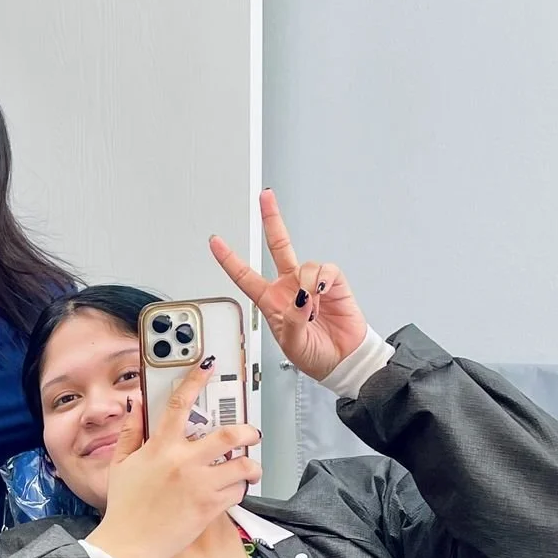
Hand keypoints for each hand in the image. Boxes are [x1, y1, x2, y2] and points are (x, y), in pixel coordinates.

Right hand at [85, 383, 262, 557]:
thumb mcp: (120, 464)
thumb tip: (137, 405)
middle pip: (230, 435)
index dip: (196, 381)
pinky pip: (238, 491)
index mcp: (160, 448)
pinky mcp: (210, 507)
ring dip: (250, 465)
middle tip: (251, 433)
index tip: (207, 369)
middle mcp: (184, 462)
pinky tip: (232, 488)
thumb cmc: (124, 507)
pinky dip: (239, 488)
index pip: (180, 404)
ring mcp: (201, 485)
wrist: (130, 544)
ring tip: (248, 467)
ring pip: (243, 465)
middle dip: (248, 431)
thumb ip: (131, 432)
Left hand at [210, 190, 367, 380]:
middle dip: (272, 219)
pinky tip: (322, 294)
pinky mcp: (333, 284)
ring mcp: (310, 283)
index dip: (229, 259)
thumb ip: (292, 320)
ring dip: (306, 284)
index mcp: (270, 300)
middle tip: (265, 197)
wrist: (342, 360)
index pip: (244, 275)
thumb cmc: (313, 355)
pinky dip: (323, 280)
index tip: (215, 241)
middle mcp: (288, 286)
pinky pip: (325, 270)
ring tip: (311, 307)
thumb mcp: (292, 343)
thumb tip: (300, 297)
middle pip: (277, 245)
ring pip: (304, 264)